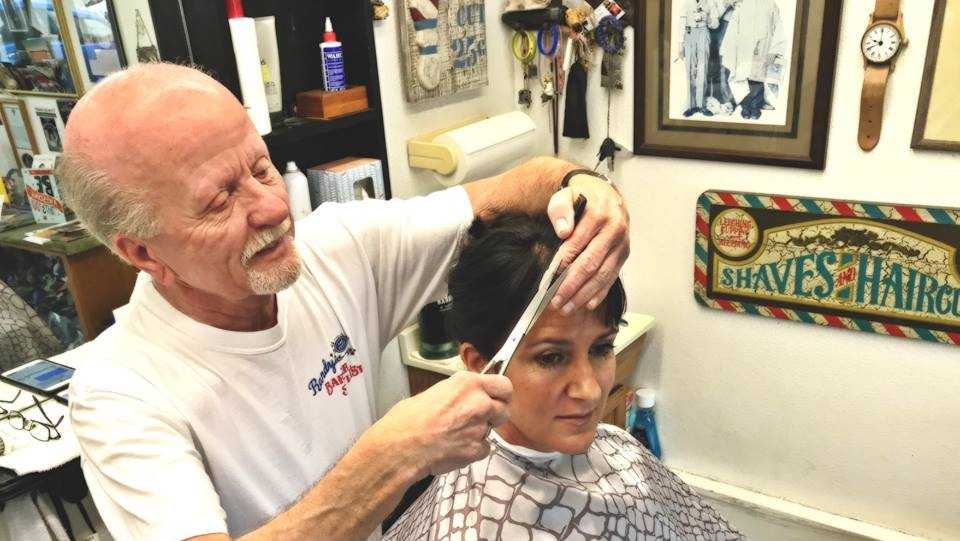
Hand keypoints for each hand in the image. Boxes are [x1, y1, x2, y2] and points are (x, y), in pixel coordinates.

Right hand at [369, 371, 511, 476]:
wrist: (400, 447)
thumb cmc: (407, 419)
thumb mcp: (434, 392)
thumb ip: (458, 393)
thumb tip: (464, 398)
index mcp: (467, 383)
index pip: (504, 385)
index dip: (501, 393)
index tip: (496, 398)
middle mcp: (479, 402)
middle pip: (504, 409)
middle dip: (493, 415)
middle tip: (475, 419)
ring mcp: (480, 427)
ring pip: (492, 430)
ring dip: (480, 432)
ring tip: (457, 434)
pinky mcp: (477, 449)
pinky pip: (484, 448)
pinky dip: (473, 450)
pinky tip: (455, 448)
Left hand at [546, 174, 629, 313]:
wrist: (606, 195)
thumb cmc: (581, 198)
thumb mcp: (565, 196)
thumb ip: (561, 210)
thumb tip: (563, 231)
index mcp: (598, 214)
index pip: (577, 243)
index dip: (562, 263)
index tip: (548, 280)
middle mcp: (614, 230)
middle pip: (591, 263)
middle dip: (572, 285)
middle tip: (556, 301)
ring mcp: (621, 244)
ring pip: (603, 274)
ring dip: (584, 294)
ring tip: (567, 308)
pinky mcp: (623, 255)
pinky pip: (612, 277)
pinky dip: (600, 292)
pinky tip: (587, 304)